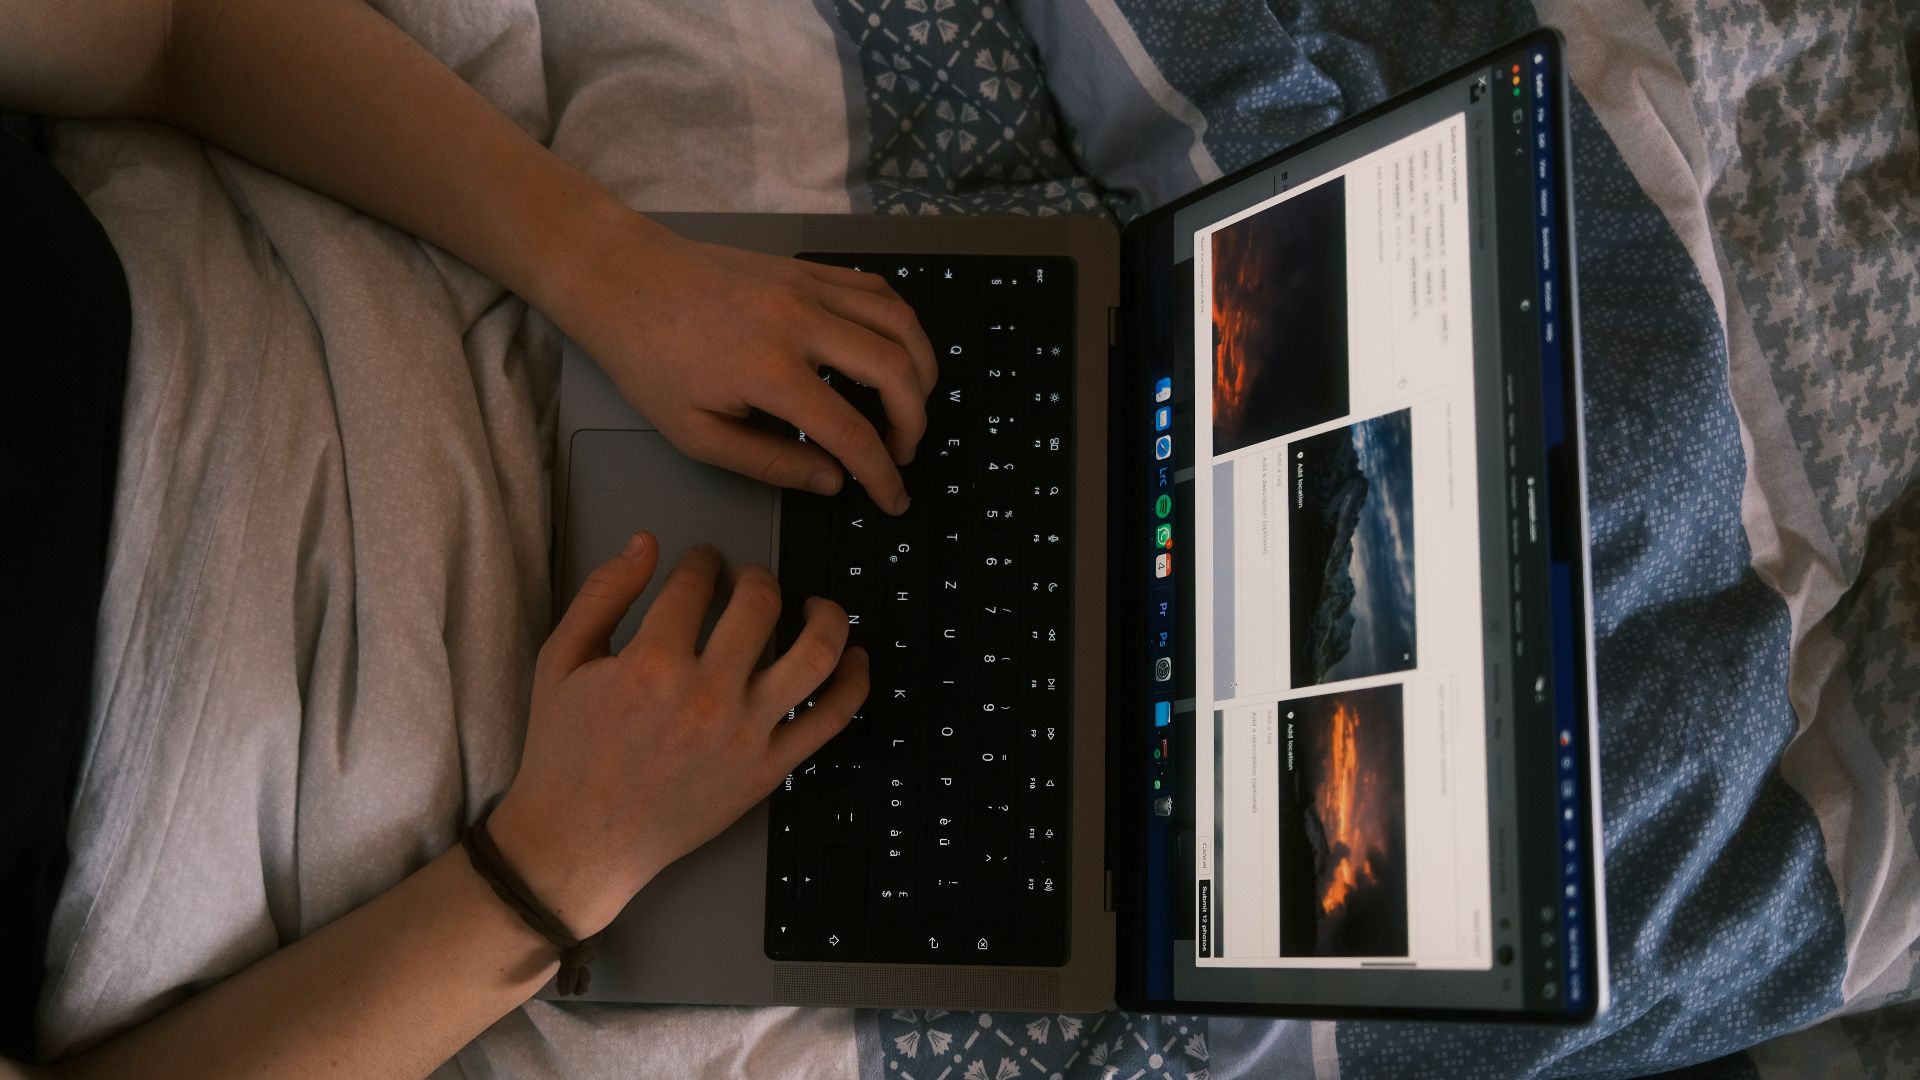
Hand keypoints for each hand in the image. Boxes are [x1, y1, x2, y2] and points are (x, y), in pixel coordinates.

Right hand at [488, 533, 868, 936]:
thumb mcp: (560, 661)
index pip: (697, 581)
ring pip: (815, 653)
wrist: (580, 841)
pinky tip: (854, 658)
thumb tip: (646, 544)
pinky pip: (831, 720)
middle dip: (754, 576)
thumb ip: (604, 594)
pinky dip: (855, 681)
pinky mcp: (767, 771)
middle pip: (760, 602)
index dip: (702, 559)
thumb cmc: (566, 754)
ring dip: (826, 614)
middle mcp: (706, 695)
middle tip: (746, 581)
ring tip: (816, 606)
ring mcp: (744, 735)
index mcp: (651, 663)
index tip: (703, 562)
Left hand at [553, 215, 936, 514]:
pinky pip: (877, 289)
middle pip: (895, 370)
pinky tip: (894, 353)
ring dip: (921, 368)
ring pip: (900, 321)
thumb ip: (770, 462)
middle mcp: (800, 321)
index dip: (881, 475)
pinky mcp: (807, 268)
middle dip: (915, 421)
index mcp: (769, 370)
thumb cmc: (650, 360)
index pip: (852, 432)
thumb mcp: (696, 433)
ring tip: (912, 405)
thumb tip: (832, 481)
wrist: (624, 281)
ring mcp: (808, 286)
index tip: (892, 499)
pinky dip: (900, 324)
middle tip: (903, 453)